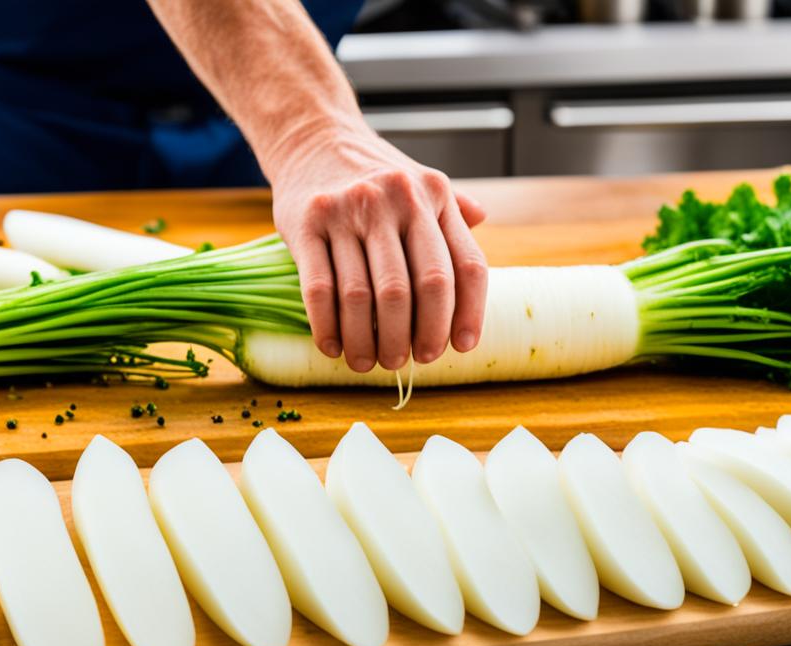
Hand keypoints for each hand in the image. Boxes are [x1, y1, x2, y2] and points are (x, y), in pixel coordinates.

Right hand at [266, 121, 487, 371]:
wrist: (312, 137)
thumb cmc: (372, 173)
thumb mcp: (419, 180)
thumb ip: (451, 207)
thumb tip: (484, 218)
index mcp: (432, 195)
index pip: (465, 266)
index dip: (468, 314)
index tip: (462, 347)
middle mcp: (395, 200)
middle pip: (418, 288)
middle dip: (417, 336)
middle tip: (410, 361)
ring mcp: (348, 211)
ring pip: (366, 296)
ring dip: (369, 341)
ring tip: (370, 363)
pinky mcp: (306, 222)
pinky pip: (320, 289)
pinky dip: (328, 327)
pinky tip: (333, 348)